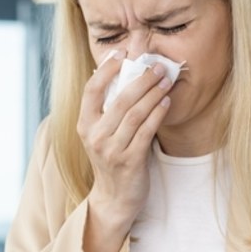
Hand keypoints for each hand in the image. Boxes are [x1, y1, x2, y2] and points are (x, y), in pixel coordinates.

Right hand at [76, 50, 173, 251]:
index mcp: (84, 125)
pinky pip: (146, 132)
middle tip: (157, 66)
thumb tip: (127, 74)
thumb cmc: (112, 159)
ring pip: (135, 114)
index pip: (91, 90)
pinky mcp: (130, 161)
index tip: (121, 53)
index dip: (106, 70)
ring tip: (166, 80)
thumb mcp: (102, 133)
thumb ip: (109, 109)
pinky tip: (166, 102)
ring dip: (153, 94)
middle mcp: (94, 136)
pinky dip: (157, 114)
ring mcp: (111, 150)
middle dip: (141, 80)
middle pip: (119, 100)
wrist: (114, 198)